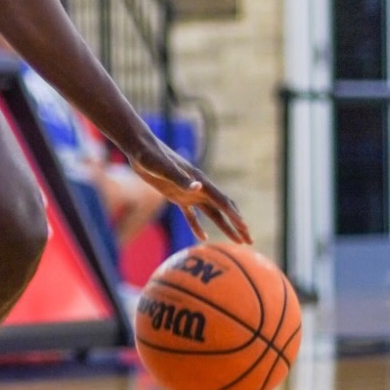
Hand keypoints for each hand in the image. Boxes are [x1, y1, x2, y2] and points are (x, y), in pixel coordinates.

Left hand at [125, 139, 251, 245]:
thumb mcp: (164, 168)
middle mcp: (198, 187)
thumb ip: (181, 178)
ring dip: (224, 226)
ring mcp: (189, 192)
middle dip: (237, 225)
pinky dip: (197, 226)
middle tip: (249, 241)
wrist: (140, 149)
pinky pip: (191, 215)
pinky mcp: (177, 196)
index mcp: (199, 181)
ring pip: (212, 213)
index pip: (222, 202)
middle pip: (223, 209)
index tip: (245, 230)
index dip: (234, 217)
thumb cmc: (151, 156)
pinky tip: (203, 237)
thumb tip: (199, 187)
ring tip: (236, 241)